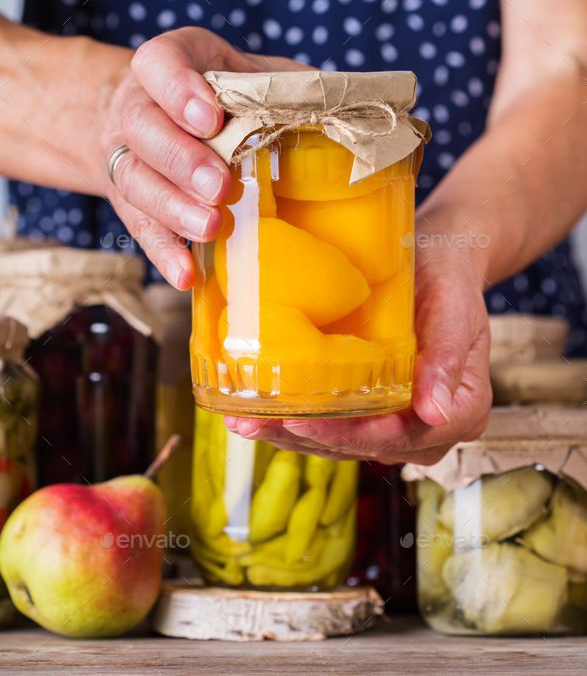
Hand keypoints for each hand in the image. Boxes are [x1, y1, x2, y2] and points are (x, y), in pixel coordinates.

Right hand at [98, 27, 308, 287]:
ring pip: (134, 179)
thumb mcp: (253, 73)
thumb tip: (350, 107)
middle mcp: (139, 104)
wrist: (156, 110)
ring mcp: (128, 153)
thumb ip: (288, 84)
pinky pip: (139, 226)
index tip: (210, 118)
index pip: (159, 62)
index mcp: (174, 61)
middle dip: (182, 159)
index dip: (178, 89)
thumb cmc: (221, 91)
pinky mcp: (129, 200)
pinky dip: (163, 252)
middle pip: (143, 127)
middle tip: (219, 186)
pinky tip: (186, 274)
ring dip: (172, 208)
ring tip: (210, 227)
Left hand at [223, 225, 492, 464]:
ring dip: (292, 436)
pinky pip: (334, 426)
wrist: (438, 259)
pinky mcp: (372, 412)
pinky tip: (257, 413)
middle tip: (256, 423)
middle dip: (308, 437)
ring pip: (342, 443)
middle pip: (365, 446)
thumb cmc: (449, 279)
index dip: (352, 435)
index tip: (306, 422)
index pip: (402, 436)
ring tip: (243, 421)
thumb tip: (436, 413)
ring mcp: (398, 425)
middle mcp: (429, 429)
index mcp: (461, 411)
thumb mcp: (455, 309)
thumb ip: (446, 359)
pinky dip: (296, 422)